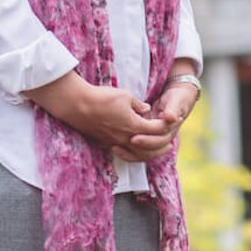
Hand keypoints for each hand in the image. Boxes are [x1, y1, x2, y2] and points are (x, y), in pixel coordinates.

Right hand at [24, 73, 171, 149]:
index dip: (165, 126)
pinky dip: (134, 153)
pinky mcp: (106, 142)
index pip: (156, 130)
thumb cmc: (102, 98)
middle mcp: (126, 138)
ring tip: (156, 150)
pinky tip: (136, 148)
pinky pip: (124, 152)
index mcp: (134, 126)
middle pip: (149, 148)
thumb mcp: (125, 96)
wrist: (77, 105)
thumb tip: (147, 110)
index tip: (172, 122)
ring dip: (149, 153)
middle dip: (161, 146)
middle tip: (170, 144)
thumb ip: (139, 105)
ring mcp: (115, 142)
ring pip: (137, 154)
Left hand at [119, 82, 197, 161]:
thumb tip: (170, 118)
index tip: (133, 139)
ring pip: (143, 154)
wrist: (179, 98)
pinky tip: (115, 148)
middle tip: (118, 146)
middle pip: (149, 151)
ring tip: (114, 149)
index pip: (158, 140)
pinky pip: (139, 151)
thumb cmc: (177, 98)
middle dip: (132, 149)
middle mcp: (163, 138)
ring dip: (129, 154)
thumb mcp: (176, 100)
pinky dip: (128, 152)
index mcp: (170, 130)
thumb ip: (172, 109)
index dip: (146, 141)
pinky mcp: (148, 137)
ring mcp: (156, 139)